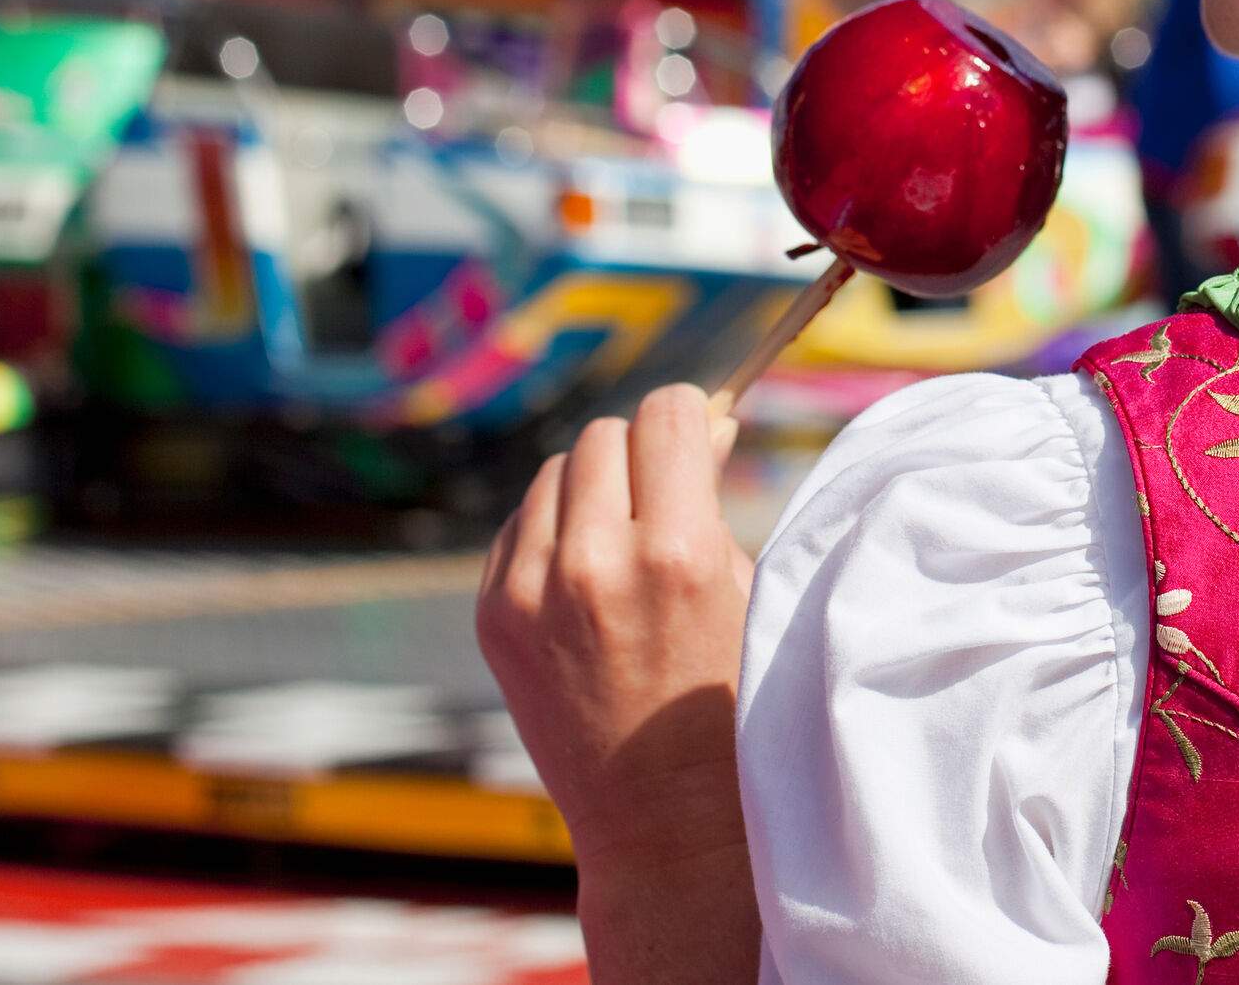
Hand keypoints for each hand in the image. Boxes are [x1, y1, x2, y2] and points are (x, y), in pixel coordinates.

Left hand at [476, 385, 759, 983]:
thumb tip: (698, 425)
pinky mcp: (493, 618)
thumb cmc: (728, 707)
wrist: (662, 825)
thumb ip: (712, 499)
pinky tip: (583, 576)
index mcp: (678, 554)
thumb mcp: (744, 593)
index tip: (700, 440)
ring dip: (592, 488)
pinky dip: (550, 530)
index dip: (692, 419)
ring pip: (555, 472)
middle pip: (605, 435)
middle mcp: (595, 563)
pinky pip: (518, 524)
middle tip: (664, 498)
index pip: (668, 414)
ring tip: (623, 541)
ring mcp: (531, 593)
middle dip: (640, 454)